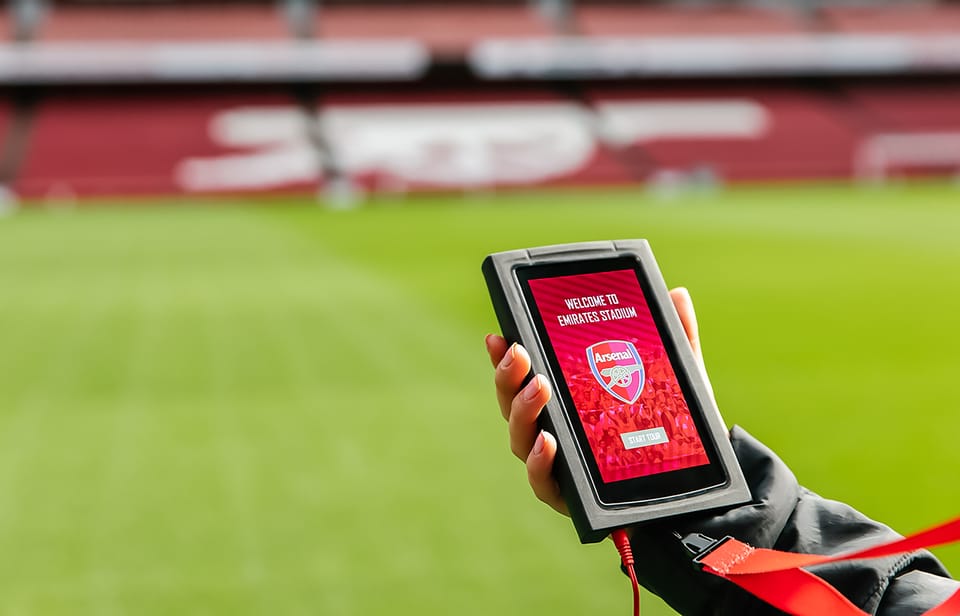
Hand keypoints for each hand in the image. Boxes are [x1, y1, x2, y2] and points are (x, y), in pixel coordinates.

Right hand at [484, 287, 704, 515]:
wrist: (690, 488)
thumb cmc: (669, 432)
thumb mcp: (675, 381)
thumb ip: (675, 340)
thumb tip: (677, 294)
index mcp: (564, 399)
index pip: (525, 374)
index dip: (505, 354)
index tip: (500, 333)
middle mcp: (550, 429)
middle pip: (513, 402)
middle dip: (508, 376)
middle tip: (521, 353)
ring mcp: (555, 464)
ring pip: (521, 438)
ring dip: (523, 410)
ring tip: (539, 387)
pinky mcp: (567, 496)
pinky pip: (542, 482)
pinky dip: (538, 462)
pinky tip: (548, 442)